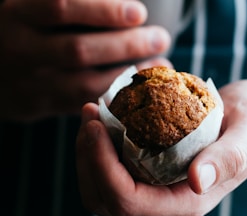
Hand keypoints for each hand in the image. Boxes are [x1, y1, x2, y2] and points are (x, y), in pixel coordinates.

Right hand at [0, 0, 170, 120]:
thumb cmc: (17, 27)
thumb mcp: (29, 6)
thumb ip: (63, 3)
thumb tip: (113, 1)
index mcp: (15, 13)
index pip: (62, 7)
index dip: (104, 10)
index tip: (140, 13)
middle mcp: (19, 49)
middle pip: (80, 49)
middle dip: (127, 45)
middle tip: (162, 38)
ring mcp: (28, 82)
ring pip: (85, 83)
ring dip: (128, 75)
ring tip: (160, 65)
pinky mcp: (37, 105)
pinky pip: (81, 104)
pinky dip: (113, 96)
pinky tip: (138, 88)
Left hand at [76, 80, 246, 215]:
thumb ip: (229, 158)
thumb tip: (197, 180)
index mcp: (187, 203)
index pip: (128, 201)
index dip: (102, 166)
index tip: (96, 125)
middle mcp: (164, 204)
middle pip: (104, 198)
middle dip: (87, 158)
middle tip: (89, 113)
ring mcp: (154, 190)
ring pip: (100, 186)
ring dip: (87, 151)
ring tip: (93, 111)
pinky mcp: (148, 173)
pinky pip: (110, 169)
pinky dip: (98, 145)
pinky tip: (105, 116)